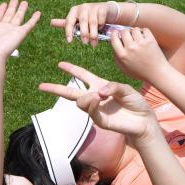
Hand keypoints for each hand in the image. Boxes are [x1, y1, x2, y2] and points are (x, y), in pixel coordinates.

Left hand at [0, 0, 39, 63]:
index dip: (1, 9)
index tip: (4, 3)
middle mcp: (2, 29)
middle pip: (9, 15)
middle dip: (12, 7)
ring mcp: (12, 31)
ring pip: (18, 17)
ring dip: (21, 9)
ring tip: (24, 1)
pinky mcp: (20, 34)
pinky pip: (29, 25)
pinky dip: (34, 19)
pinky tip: (38, 13)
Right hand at [40, 62, 157, 140]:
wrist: (143, 120)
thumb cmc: (136, 103)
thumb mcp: (126, 89)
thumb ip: (113, 87)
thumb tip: (98, 92)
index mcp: (100, 86)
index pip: (82, 75)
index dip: (71, 69)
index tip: (60, 64)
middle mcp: (95, 97)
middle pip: (70, 92)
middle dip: (55, 89)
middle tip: (41, 86)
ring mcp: (96, 109)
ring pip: (80, 101)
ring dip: (87, 96)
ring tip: (100, 96)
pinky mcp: (99, 120)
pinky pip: (90, 111)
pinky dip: (91, 104)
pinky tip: (98, 99)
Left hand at [52, 1, 117, 45]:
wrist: (106, 11)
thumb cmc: (89, 18)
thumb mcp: (78, 21)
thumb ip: (67, 23)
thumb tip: (51, 22)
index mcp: (74, 11)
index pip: (68, 21)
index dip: (68, 31)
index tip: (69, 41)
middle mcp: (82, 7)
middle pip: (82, 22)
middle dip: (84, 34)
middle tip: (85, 43)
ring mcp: (93, 7)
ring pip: (93, 22)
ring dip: (93, 34)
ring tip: (94, 43)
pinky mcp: (102, 8)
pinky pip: (101, 19)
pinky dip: (101, 26)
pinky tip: (101, 29)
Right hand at [109, 27, 169, 82]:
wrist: (157, 73)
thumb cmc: (139, 72)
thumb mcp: (124, 68)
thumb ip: (116, 56)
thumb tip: (114, 42)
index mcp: (122, 55)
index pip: (114, 38)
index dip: (114, 34)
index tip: (116, 33)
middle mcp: (131, 48)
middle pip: (124, 32)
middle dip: (125, 33)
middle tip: (128, 36)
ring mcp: (141, 43)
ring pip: (134, 29)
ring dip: (135, 32)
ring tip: (137, 37)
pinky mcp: (150, 40)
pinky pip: (144, 29)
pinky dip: (143, 32)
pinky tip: (144, 37)